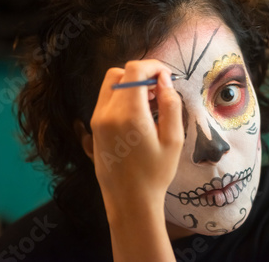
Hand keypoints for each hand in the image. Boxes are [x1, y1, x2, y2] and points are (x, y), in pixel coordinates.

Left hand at [90, 59, 183, 216]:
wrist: (130, 202)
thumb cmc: (155, 174)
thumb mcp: (174, 139)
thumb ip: (170, 104)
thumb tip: (164, 81)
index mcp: (128, 114)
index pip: (134, 70)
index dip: (153, 66)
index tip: (167, 76)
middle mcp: (107, 113)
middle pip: (119, 73)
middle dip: (140, 74)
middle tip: (159, 89)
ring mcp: (97, 121)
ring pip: (110, 85)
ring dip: (130, 85)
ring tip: (151, 103)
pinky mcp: (94, 129)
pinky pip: (106, 100)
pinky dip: (121, 97)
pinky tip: (138, 114)